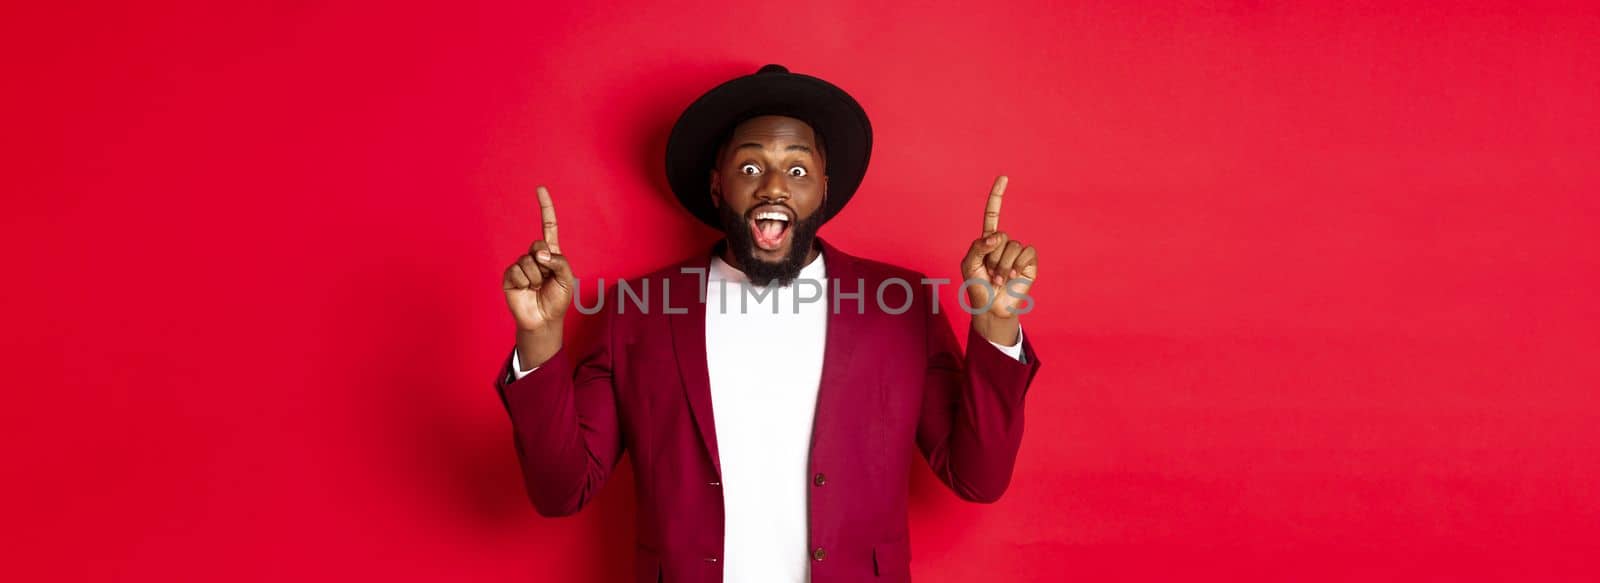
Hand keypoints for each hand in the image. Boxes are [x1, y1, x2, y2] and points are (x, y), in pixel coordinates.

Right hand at [503, 186, 575, 365]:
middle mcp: (535, 256)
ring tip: (536, 288)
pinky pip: (517, 271)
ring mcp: (521, 265)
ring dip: (535, 278)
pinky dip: (524, 282)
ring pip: (528, 261)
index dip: (545, 207)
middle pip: (537, 245)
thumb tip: (539, 254)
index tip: (540, 189)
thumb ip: (559, 262)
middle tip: (545, 279)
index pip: (548, 226)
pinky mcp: (510, 276)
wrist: (543, 320)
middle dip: (544, 262)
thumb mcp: (567, 279)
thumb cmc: (557, 300)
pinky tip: (525, 290)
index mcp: (551, 253)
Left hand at [960, 176, 1038, 344]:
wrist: (991, 308)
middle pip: (1000, 236)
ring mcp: (1018, 253)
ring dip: (1002, 266)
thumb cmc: (977, 287)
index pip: (993, 214)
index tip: (1004, 177)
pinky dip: (1017, 266)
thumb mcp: (968, 265)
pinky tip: (1013, 278)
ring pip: (1012, 246)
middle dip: (992, 257)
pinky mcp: (1030, 263)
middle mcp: (1004, 244)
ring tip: (999, 279)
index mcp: (987, 241)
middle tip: (989, 273)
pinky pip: (1026, 252)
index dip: (997, 196)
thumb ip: (977, 246)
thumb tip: (998, 236)